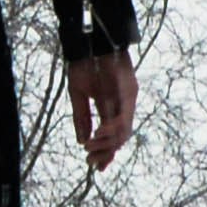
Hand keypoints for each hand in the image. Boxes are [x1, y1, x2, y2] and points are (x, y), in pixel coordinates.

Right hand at [65, 49, 138, 172]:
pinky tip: (100, 133)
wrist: (88, 38)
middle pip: (122, 136)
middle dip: (107, 152)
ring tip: (92, 149)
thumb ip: (81, 118)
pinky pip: (123, 113)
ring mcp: (128, 96)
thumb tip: (82, 141)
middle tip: (92, 162)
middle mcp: (124, 103)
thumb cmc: (85, 63)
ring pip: (125, 129)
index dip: (108, 153)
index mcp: (113, 105)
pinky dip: (112, 126)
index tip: (98, 168)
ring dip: (108, 142)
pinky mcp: (127, 88)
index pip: (115, 135)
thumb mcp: (78, 94)